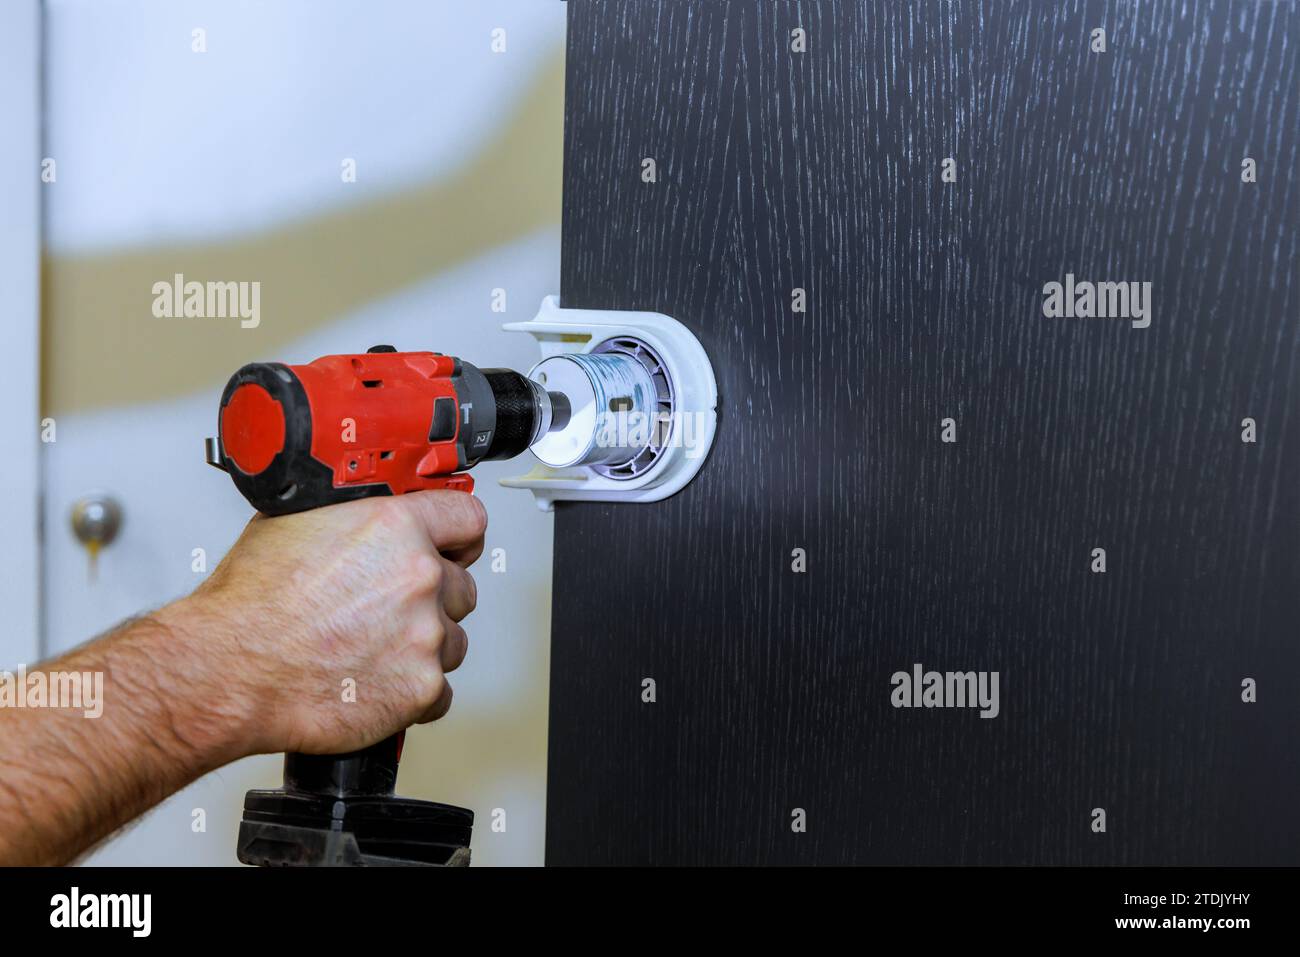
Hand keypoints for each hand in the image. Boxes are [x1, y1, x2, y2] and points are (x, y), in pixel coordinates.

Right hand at [165, 490, 485, 757]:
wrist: (228, 671)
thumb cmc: (249, 605)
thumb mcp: (293, 522)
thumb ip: (349, 515)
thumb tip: (362, 512)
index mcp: (394, 527)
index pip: (467, 519)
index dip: (457, 536)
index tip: (454, 546)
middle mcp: (418, 577)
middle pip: (461, 585)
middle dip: (432, 599)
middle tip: (388, 612)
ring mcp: (425, 634)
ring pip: (452, 640)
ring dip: (422, 646)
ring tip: (371, 651)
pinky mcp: (421, 688)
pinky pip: (440, 691)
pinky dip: (412, 693)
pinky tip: (375, 683)